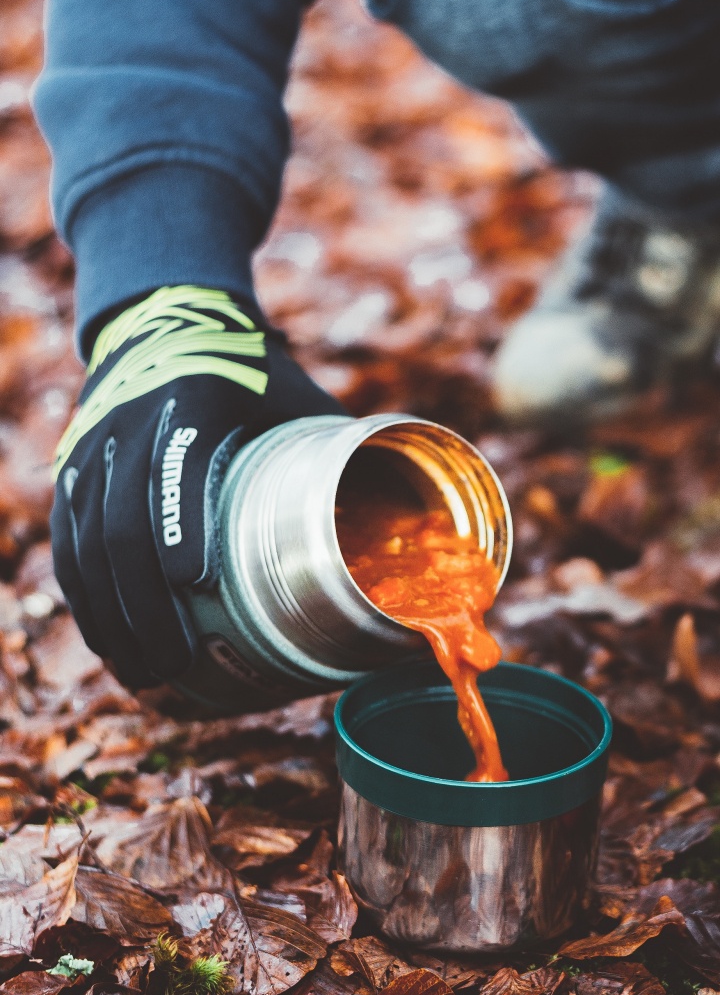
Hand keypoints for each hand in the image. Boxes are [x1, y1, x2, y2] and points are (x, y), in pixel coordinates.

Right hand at [51, 285, 344, 688]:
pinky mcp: (71, 474)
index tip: (196, 580)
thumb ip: (345, 456)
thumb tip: (419, 533)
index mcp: (193, 395)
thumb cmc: (254, 374)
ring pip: (85, 543)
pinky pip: (68, 545)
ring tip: (142, 674)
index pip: (177, 460)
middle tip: (177, 662)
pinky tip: (109, 645)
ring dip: (110, 615)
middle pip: (120, 521)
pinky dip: (86, 600)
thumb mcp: (300, 398)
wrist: (169, 319)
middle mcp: (128, 423)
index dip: (180, 521)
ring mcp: (92, 450)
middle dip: (143, 602)